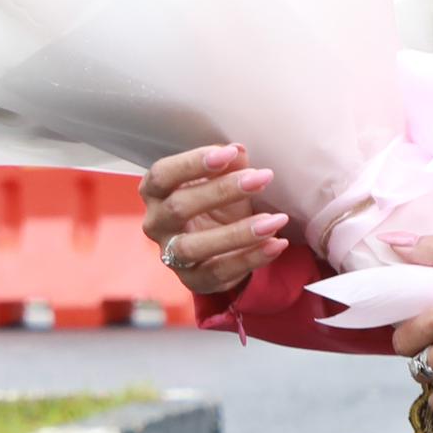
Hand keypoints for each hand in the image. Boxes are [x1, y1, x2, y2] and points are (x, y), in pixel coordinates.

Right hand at [143, 143, 284, 295]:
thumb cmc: (215, 204)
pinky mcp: (193, 279)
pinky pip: (221, 271)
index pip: (163, 175)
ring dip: (237, 233)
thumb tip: (239, 152)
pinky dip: (252, 258)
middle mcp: (156, 223)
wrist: (220, 246)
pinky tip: (276, 243)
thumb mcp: (222, 180)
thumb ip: (228, 165)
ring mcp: (171, 255)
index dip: (192, 163)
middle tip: (261, 178)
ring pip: (195, 246)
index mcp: (155, 192)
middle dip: (222, 191)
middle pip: (178, 207)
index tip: (228, 153)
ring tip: (274, 221)